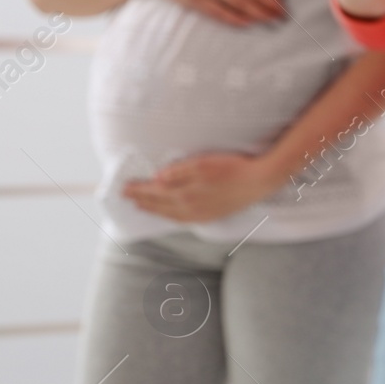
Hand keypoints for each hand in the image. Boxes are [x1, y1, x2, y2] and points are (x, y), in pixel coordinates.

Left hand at [122, 152, 281, 221]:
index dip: (138, 190)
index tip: (124, 188)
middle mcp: (190, 208)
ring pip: (171, 215)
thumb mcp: (203, 164)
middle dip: (142, 201)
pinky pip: (184, 219)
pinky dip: (172, 217)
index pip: (154, 193)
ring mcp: (202, 213)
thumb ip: (179, 172)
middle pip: (160, 206)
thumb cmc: (233, 168)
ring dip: (155, 210)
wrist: (261, 180)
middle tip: (127, 198)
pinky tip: (171, 214)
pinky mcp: (213, 214)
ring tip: (143, 207)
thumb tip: (157, 179)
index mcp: (185, 194)